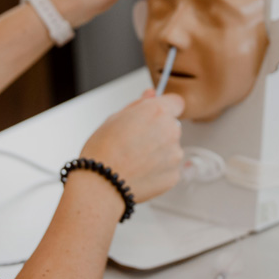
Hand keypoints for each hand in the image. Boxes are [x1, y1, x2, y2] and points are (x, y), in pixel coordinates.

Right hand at [79, 89, 184, 203]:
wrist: (102, 184)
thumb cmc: (103, 151)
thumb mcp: (115, 118)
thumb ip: (138, 105)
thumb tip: (150, 94)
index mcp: (157, 112)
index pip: (176, 102)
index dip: (165, 107)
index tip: (157, 114)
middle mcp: (170, 130)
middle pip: (172, 125)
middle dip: (159, 131)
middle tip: (136, 141)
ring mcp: (175, 154)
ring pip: (171, 148)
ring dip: (159, 151)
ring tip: (135, 159)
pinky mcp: (174, 174)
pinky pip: (169, 168)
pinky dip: (159, 170)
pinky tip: (140, 171)